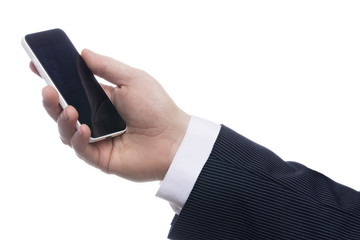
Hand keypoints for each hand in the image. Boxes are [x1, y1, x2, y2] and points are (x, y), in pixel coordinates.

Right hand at [31, 49, 189, 181]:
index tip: (36, 67)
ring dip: (62, 119)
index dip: (55, 79)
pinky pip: (80, 149)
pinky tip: (84, 129)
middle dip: (52, 100)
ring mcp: (98, 139)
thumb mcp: (132, 79)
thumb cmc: (157, 108)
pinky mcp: (101, 157)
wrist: (174, 138)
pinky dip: (77, 138)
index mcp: (103, 99)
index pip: (73, 89)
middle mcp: (98, 119)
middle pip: (65, 110)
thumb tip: (83, 53)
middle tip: (47, 89)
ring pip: (67, 131)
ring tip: (69, 110)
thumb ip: (106, 67)